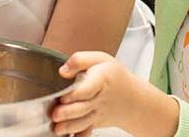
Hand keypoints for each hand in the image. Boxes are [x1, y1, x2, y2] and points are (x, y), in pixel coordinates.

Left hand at [51, 52, 178, 135]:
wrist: (133, 100)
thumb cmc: (114, 77)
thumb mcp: (101, 59)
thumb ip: (80, 60)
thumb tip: (63, 71)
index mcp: (101, 79)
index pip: (88, 89)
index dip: (74, 94)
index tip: (63, 97)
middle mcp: (99, 99)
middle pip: (82, 108)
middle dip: (67, 113)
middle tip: (55, 114)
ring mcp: (97, 113)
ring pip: (83, 123)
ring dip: (69, 127)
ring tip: (58, 128)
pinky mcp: (94, 123)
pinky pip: (86, 132)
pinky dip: (79, 136)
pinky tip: (68, 136)